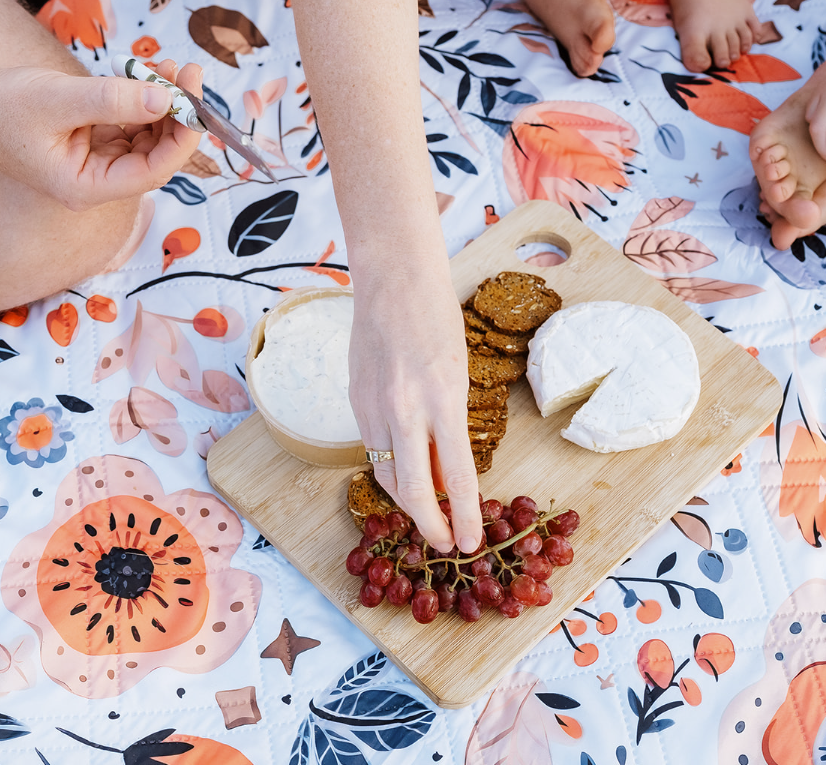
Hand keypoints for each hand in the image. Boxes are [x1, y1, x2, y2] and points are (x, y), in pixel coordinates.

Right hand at [0, 59, 201, 210]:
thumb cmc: (1, 109)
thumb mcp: (60, 100)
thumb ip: (113, 100)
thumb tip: (165, 98)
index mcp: (87, 187)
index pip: (152, 171)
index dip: (180, 138)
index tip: (194, 100)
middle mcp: (96, 181)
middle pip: (155, 155)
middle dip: (176, 116)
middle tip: (189, 73)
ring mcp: (96, 162)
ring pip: (146, 138)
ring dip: (162, 104)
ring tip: (170, 67)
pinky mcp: (93, 141)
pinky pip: (130, 124)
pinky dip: (143, 101)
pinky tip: (149, 75)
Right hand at [349, 270, 482, 553]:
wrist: (394, 281)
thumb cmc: (437, 321)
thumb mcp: (457, 376)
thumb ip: (448, 426)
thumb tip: (443, 476)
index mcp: (442, 401)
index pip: (455, 477)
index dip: (464, 517)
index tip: (471, 542)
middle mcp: (404, 410)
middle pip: (412, 489)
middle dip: (429, 525)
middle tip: (446, 543)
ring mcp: (374, 407)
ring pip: (386, 474)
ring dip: (407, 500)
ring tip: (427, 512)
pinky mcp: (355, 402)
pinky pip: (372, 449)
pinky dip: (389, 467)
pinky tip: (404, 471)